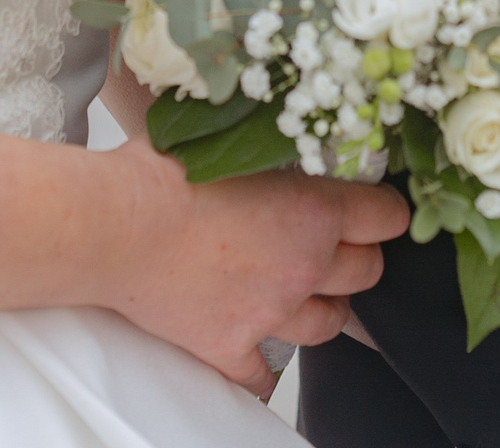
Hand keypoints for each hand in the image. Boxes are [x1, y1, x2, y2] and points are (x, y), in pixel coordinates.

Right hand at [102, 138, 407, 394]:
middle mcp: (302, 265)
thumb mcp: (230, 136)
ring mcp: (269, 312)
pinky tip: (258, 352)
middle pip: (367, 272)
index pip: (387, 216)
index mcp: (313, 209)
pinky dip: (264, 370)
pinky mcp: (230, 346)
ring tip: (308, 292)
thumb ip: (269, 141)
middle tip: (338, 245)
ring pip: (329, 324)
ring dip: (325, 308)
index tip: (375, 207)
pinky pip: (262, 377)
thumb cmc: (161, 170)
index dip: (384, 209)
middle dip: (359, 257)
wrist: (113, 224)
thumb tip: (280, 121)